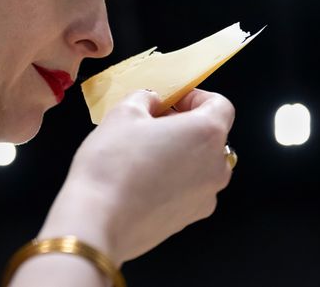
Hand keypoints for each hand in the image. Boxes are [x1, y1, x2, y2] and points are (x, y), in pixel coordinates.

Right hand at [58, 88, 234, 263]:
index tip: (173, 100)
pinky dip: (173, 179)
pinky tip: (142, 179)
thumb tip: (151, 102)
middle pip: (210, 136)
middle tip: (152, 123)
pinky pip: (189, 189)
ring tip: (143, 152)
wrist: (98, 221)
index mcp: (206, 133)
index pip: (220, 105)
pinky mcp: (189, 219)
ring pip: (200, 164)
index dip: (195, 97)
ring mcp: (205, 196)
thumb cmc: (113, 165)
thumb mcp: (123, 113)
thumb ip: (144, 99)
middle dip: (184, 125)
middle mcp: (215, 166)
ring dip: (179, 153)